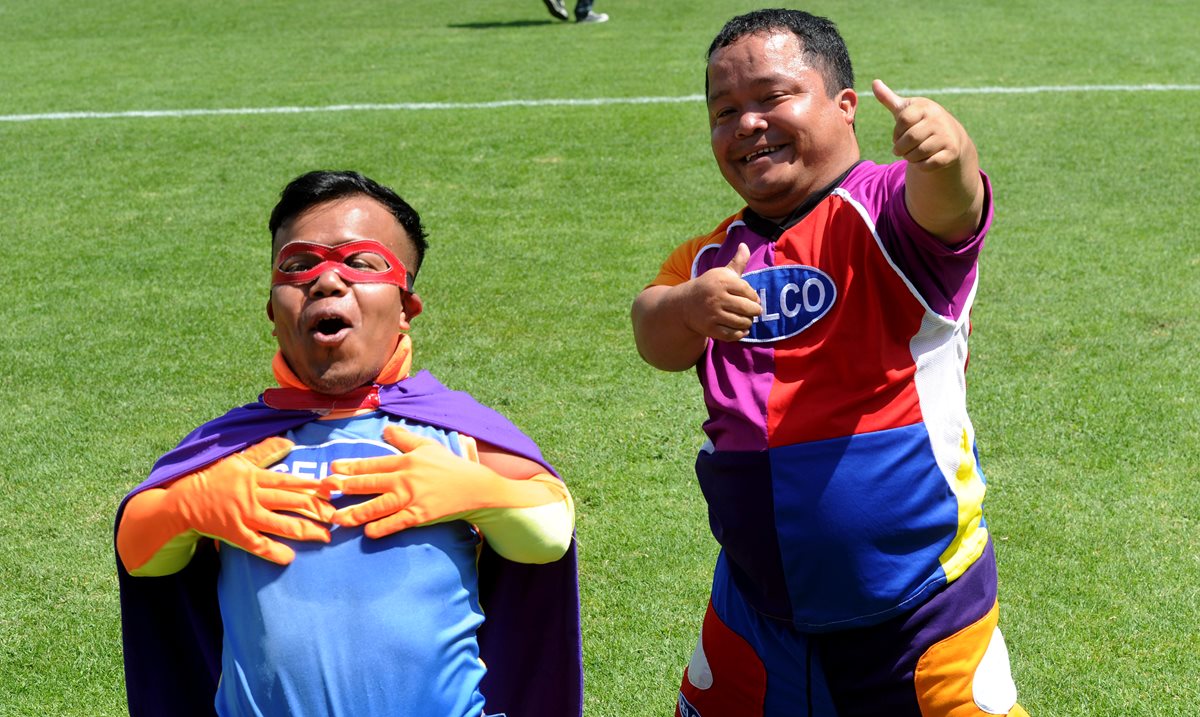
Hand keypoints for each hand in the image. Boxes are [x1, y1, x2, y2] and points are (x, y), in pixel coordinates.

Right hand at [166, 437, 334, 564]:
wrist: (182, 500)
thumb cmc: (213, 477)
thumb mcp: (238, 460)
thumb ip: (264, 452)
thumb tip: (289, 442)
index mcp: (255, 476)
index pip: (290, 481)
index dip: (313, 486)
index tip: (333, 491)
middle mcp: (252, 496)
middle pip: (291, 502)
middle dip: (317, 510)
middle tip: (336, 517)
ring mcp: (243, 516)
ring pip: (279, 524)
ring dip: (304, 531)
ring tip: (324, 536)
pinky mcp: (234, 534)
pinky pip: (257, 545)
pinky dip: (274, 552)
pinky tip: (290, 557)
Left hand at [326, 426, 536, 538]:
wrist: (475, 487)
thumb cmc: (450, 466)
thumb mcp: (427, 446)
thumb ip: (404, 438)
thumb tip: (385, 428)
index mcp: (405, 461)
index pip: (372, 464)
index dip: (351, 467)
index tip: (332, 469)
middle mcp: (404, 479)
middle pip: (369, 483)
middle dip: (345, 487)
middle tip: (324, 491)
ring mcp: (412, 498)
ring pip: (378, 506)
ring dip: (356, 512)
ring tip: (337, 518)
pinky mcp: (420, 515)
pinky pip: (396, 523)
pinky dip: (382, 528)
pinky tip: (368, 532)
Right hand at [680, 243, 761, 341]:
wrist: (684, 304)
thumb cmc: (709, 287)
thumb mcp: (721, 273)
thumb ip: (737, 262)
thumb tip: (744, 245)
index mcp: (722, 281)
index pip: (748, 291)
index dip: (754, 297)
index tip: (752, 299)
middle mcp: (717, 297)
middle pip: (749, 308)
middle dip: (754, 311)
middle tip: (752, 311)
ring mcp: (712, 314)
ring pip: (743, 322)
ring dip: (748, 322)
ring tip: (746, 319)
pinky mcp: (710, 329)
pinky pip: (733, 335)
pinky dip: (741, 333)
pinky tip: (741, 329)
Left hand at [873, 79, 971, 172]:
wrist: (950, 136)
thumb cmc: (921, 122)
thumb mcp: (905, 110)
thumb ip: (888, 98)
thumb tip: (874, 82)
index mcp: (925, 107)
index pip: (902, 121)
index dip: (896, 132)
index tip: (899, 135)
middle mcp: (938, 119)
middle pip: (909, 139)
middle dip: (900, 148)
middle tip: (902, 149)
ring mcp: (946, 136)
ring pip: (917, 154)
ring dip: (910, 158)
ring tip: (913, 153)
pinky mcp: (951, 152)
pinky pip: (927, 164)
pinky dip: (920, 166)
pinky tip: (924, 159)